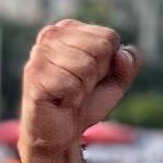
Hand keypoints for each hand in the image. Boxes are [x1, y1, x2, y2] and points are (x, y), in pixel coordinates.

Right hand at [20, 18, 138, 162]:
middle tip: (80, 87)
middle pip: (100, 48)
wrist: (61, 133)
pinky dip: (73, 99)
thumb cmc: (85, 101)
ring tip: (69, 94)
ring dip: (84, 88)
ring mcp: (39, 55)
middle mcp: (50, 36)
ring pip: (86, 66)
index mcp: (69, 29)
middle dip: (97, 75)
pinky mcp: (34, 77)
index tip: (92, 76)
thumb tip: (122, 54)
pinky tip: (61, 102)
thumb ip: (128, 63)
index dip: (108, 64)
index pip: (109, 37)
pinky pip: (71, 85)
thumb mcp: (115, 80)